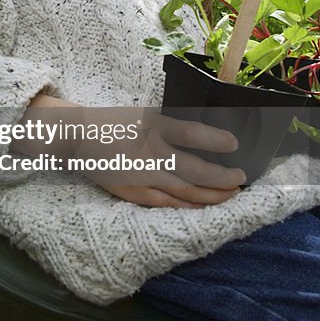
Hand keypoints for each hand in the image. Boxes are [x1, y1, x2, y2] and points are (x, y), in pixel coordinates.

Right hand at [78, 111, 245, 209]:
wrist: (78, 138)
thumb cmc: (116, 123)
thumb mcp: (146, 114)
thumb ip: (173, 125)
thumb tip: (208, 137)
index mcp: (153, 126)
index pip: (191, 133)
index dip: (216, 140)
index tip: (235, 144)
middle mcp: (150, 152)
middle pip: (194, 170)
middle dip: (223, 177)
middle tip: (241, 178)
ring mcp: (142, 176)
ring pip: (185, 192)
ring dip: (212, 195)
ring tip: (231, 194)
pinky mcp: (134, 192)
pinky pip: (167, 203)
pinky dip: (188, 205)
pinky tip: (203, 206)